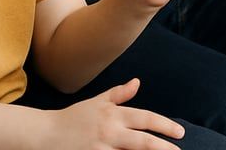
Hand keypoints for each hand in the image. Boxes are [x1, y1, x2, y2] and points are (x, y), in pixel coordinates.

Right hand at [52, 78, 184, 148]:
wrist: (45, 134)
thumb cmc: (74, 118)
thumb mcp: (97, 102)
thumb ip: (119, 94)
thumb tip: (138, 82)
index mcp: (113, 115)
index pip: (145, 118)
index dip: (164, 125)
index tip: (180, 132)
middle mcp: (109, 132)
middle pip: (142, 141)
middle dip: (163, 146)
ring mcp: (100, 149)